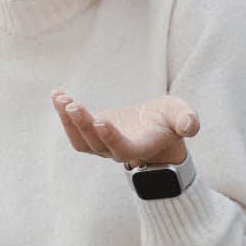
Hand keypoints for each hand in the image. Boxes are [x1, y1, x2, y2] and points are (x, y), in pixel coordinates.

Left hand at [52, 92, 198, 167]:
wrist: (157, 125)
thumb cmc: (171, 119)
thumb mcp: (183, 115)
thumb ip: (188, 120)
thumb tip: (188, 126)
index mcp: (141, 147)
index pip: (122, 149)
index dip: (111, 138)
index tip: (100, 120)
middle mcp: (118, 150)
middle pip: (96, 144)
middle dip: (82, 124)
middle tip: (72, 105)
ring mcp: (103, 145)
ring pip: (81, 140)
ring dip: (68, 121)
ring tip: (60, 98)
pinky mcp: (93, 134)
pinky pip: (74, 129)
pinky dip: (63, 114)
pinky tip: (57, 95)